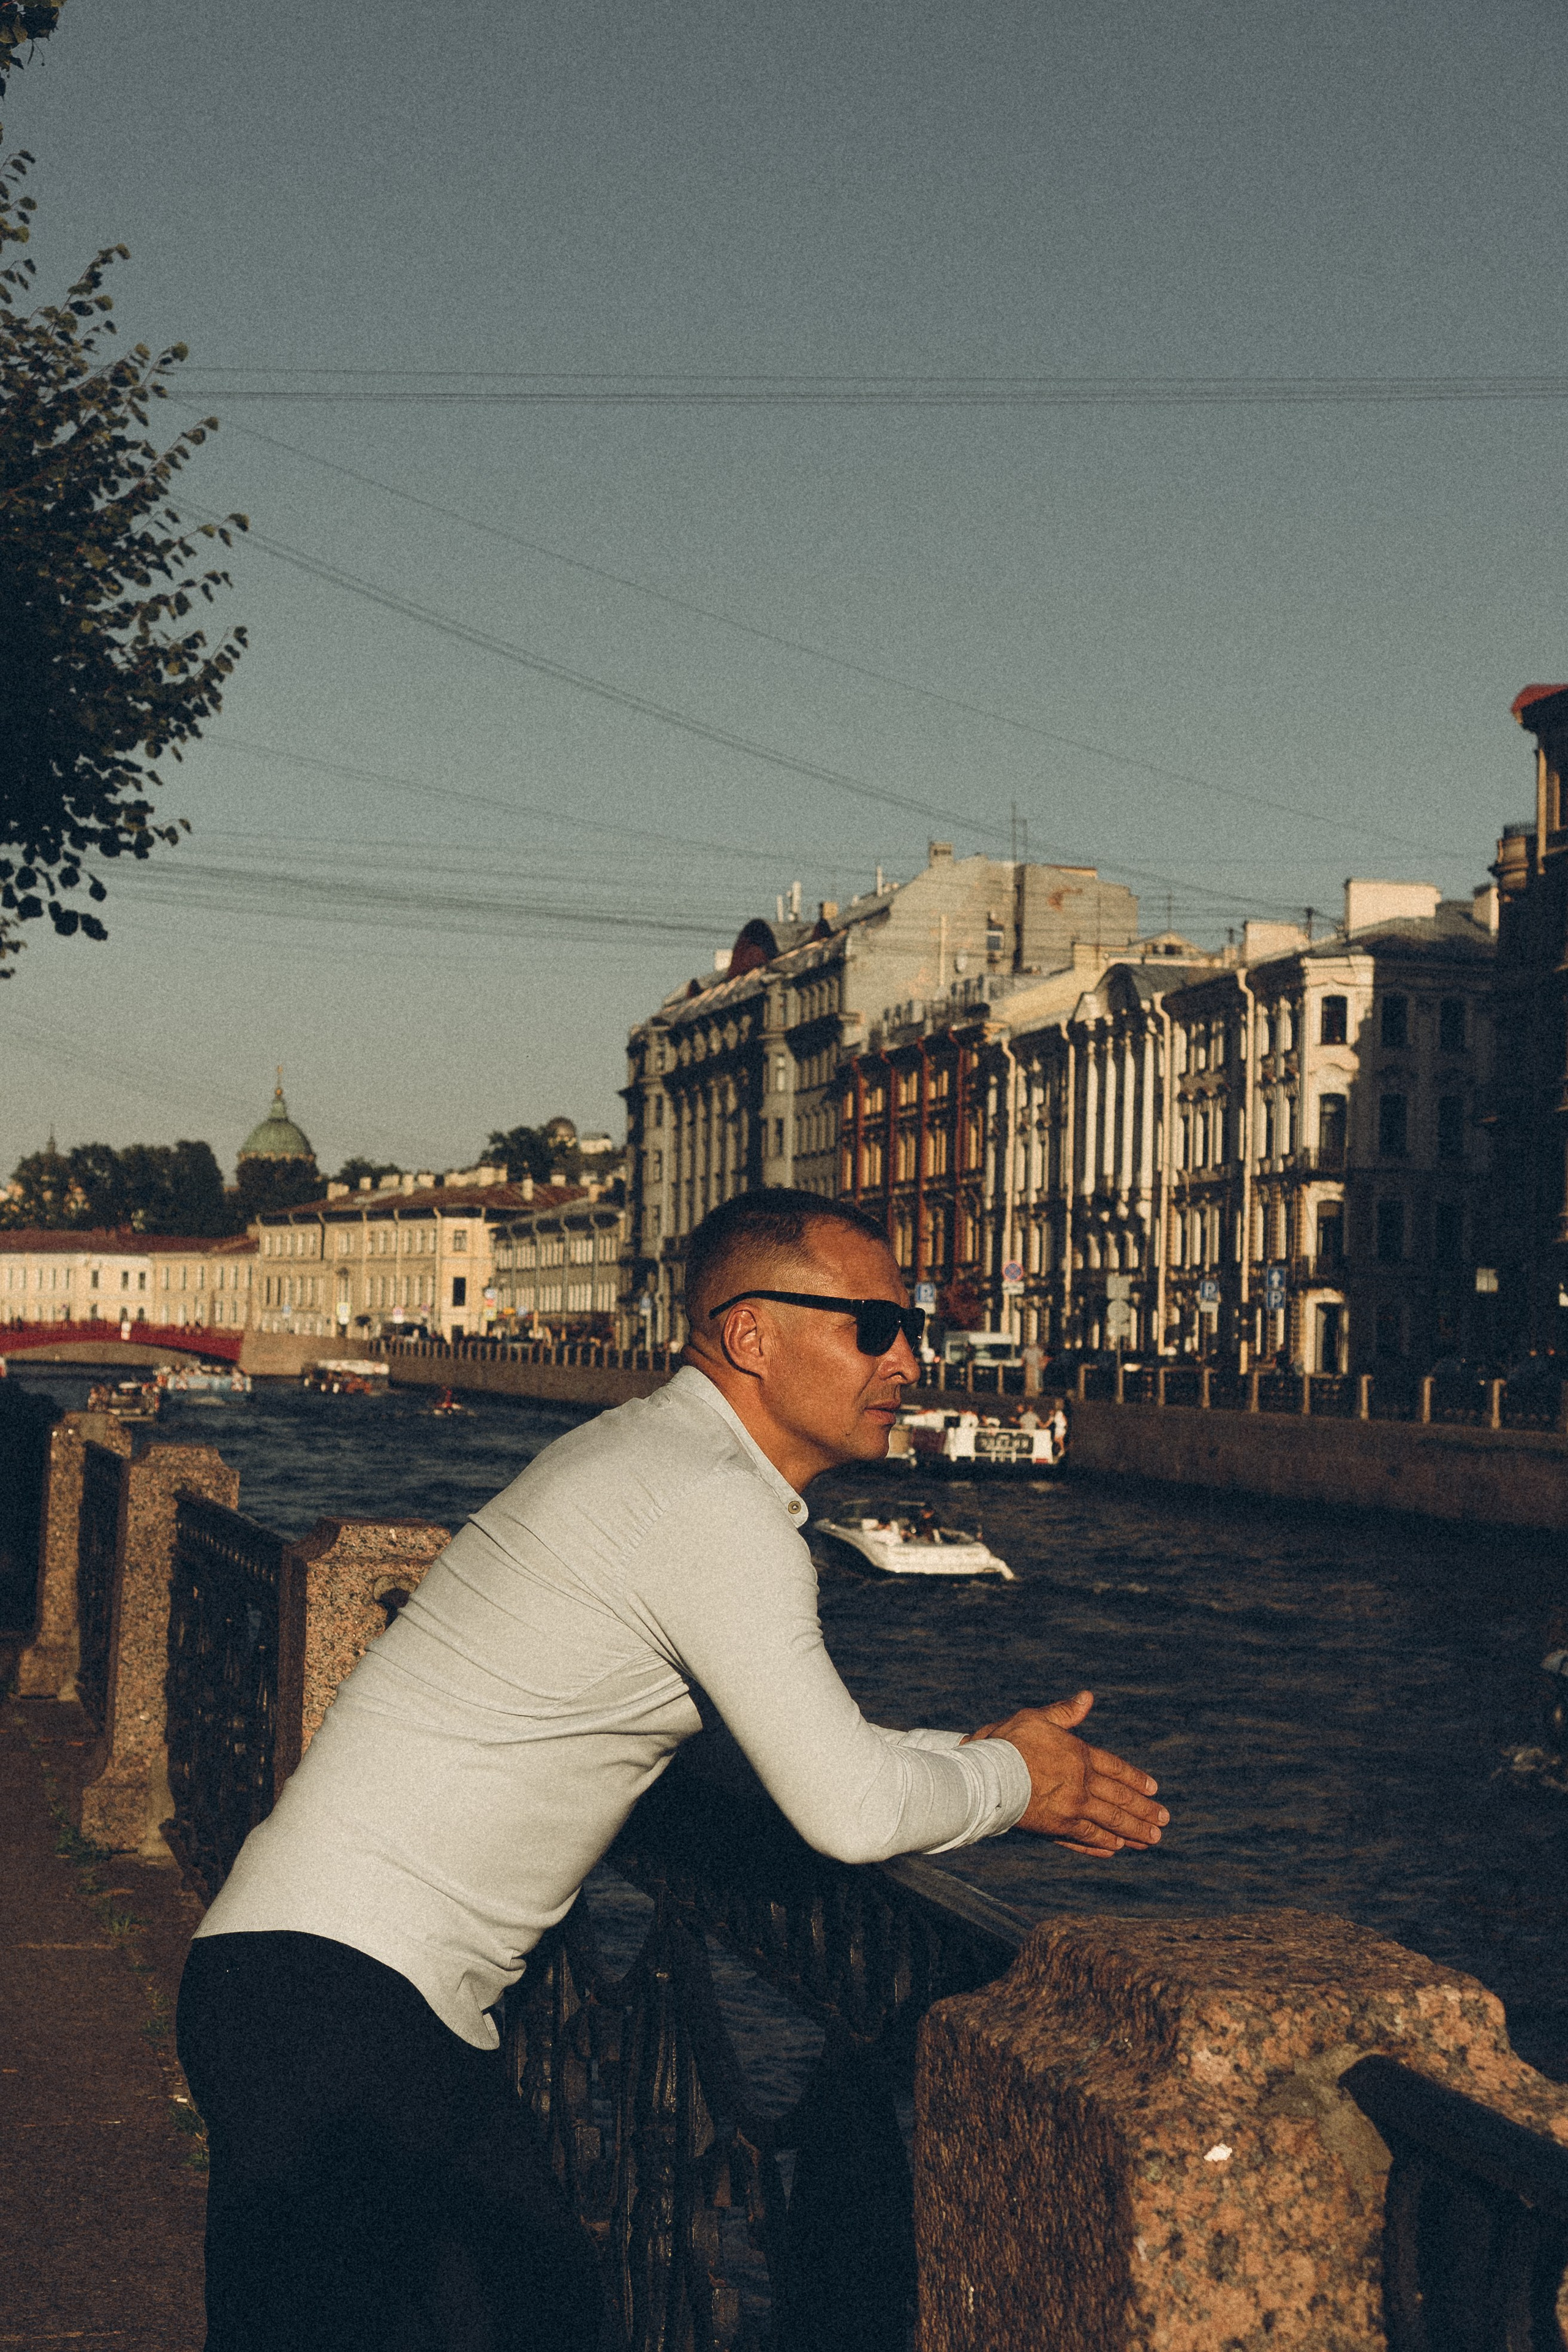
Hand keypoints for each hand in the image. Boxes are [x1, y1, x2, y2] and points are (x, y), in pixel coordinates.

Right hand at [962, 1690, 1166, 1856]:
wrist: (988, 1775)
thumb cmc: (1009, 1743)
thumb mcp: (1037, 1719)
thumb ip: (1065, 1713)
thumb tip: (1088, 1697)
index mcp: (1079, 1755)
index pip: (1116, 1769)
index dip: (1136, 1779)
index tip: (1153, 1790)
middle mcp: (1081, 1784)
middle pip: (1120, 1799)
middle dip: (1144, 1811)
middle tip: (1163, 1821)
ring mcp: (1072, 1808)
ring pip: (1110, 1822)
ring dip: (1133, 1832)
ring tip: (1151, 1840)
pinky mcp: (1057, 1828)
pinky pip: (1085, 1839)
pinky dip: (1101, 1845)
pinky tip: (1114, 1849)